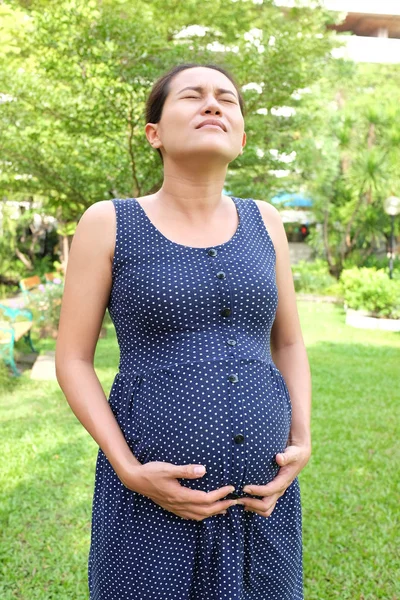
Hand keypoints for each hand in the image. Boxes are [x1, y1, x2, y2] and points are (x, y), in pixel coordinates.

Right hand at [119, 461, 238, 519]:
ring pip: (199, 516)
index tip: (231, 488)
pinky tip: (205, 511)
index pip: (206, 499)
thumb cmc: (151, 471)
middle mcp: (179, 505)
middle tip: (235, 501)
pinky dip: (202, 515)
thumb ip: (186, 470)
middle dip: (222, 506)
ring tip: (225, 508)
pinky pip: (190, 516)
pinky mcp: (172, 507)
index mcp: (180, 495)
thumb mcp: (168, 468)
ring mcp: (175, 508)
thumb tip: (204, 470)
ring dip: (213, 513)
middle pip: (205, 511)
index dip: (220, 495)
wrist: (135, 480)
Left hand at [237, 444, 310, 517]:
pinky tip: (244, 498)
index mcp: (283, 481)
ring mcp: (277, 493)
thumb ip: (286, 456)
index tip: (244, 487)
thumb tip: (279, 458)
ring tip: (238, 501)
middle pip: (266, 506)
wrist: (300, 458)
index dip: (256, 491)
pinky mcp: (274, 493)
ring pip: (265, 509)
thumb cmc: (294, 455)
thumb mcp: (292, 454)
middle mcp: (280, 490)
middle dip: (251, 504)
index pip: (269, 491)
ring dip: (252, 507)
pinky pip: (265, 505)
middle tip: (237, 498)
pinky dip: (254, 506)